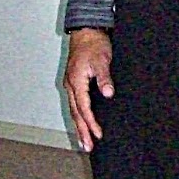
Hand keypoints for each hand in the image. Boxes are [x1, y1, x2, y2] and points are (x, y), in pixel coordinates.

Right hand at [63, 28, 113, 152]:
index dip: (91, 122)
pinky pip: (75, 103)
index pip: (83, 108)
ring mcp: (70, 84)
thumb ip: (104, 78)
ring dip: (79, 126)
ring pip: (74, 110)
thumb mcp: (102, 60)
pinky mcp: (73, 83)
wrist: (86, 31)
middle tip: (87, 147)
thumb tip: (108, 94)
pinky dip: (78, 116)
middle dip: (82, 131)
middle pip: (76, 113)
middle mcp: (70, 85)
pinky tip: (82, 122)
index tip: (98, 134)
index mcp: (76, 81)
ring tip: (84, 141)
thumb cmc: (94, 44)